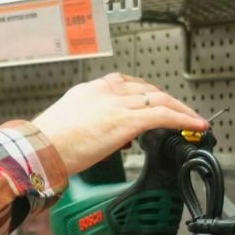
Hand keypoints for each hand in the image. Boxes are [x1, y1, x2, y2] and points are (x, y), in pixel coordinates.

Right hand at [31, 72, 207, 174]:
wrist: (39, 149)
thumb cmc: (45, 144)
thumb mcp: (67, 125)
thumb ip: (87, 124)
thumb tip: (100, 137)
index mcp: (88, 91)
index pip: (123, 84)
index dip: (142, 94)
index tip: (150, 103)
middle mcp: (105, 92)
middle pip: (146, 89)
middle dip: (165, 100)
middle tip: (178, 111)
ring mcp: (117, 104)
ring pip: (160, 99)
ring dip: (180, 109)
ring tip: (192, 119)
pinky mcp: (127, 120)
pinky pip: (165, 115)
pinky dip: (184, 119)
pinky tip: (195, 125)